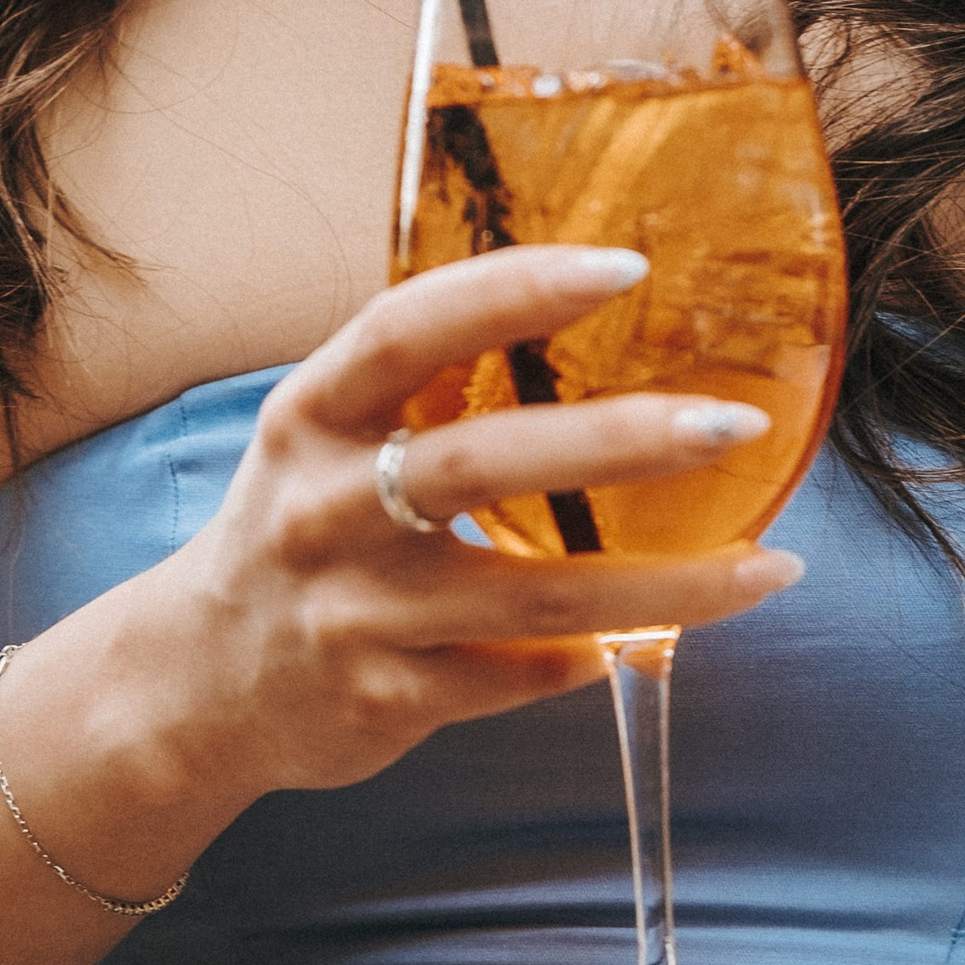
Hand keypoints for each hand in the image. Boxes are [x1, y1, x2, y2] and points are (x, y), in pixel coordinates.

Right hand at [125, 244, 801, 810]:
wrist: (195, 683)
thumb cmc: (305, 528)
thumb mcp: (330, 436)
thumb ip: (429, 388)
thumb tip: (595, 307)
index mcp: (313, 414)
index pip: (410, 330)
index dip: (513, 291)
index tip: (627, 266)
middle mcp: (324, 506)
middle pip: (485, 462)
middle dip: (622, 440)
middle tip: (734, 423)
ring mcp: (351, 612)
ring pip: (536, 599)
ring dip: (669, 586)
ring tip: (769, 566)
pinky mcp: (381, 699)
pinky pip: (517, 679)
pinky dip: (593, 660)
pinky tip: (652, 640)